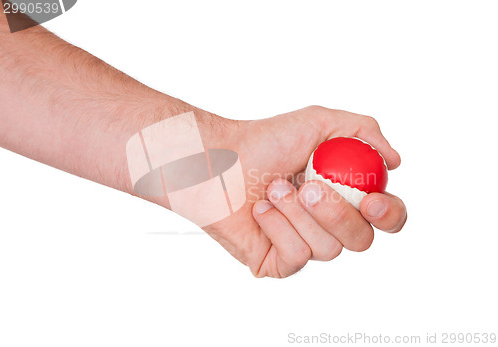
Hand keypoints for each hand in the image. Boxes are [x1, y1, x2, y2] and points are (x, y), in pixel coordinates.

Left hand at [205, 106, 406, 277]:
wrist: (220, 160)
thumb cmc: (265, 140)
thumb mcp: (320, 122)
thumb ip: (363, 131)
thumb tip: (394, 161)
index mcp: (344, 196)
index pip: (385, 217)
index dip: (389, 215)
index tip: (371, 201)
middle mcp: (327, 225)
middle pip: (361, 240)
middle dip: (336, 214)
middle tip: (309, 187)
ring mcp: (303, 245)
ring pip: (328, 249)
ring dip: (298, 213)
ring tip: (272, 187)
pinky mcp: (277, 263)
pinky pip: (296, 258)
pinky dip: (278, 226)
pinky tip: (259, 209)